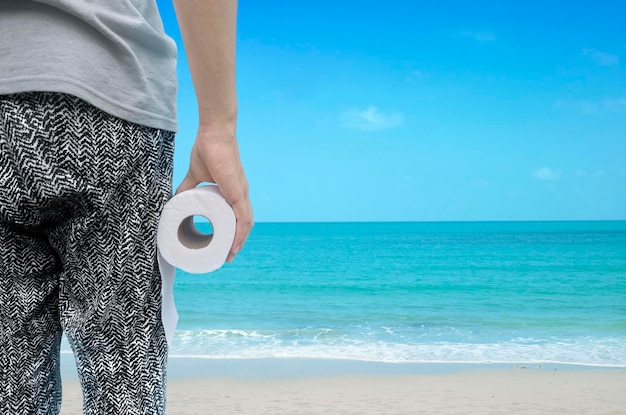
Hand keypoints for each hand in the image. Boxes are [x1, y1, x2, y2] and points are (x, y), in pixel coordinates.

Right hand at [175, 127, 252, 261]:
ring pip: (245, 225)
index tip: (224, 245)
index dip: (233, 233)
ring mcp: (241, 194)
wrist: (213, 134)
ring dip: (239, 242)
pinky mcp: (238, 193)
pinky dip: (240, 233)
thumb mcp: (195, 175)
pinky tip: (235, 245)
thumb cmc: (207, 150)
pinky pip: (243, 218)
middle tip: (226, 256)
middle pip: (244, 225)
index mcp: (233, 192)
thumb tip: (176, 198)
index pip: (238, 217)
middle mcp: (241, 195)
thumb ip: (187, 186)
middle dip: (236, 242)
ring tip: (229, 255)